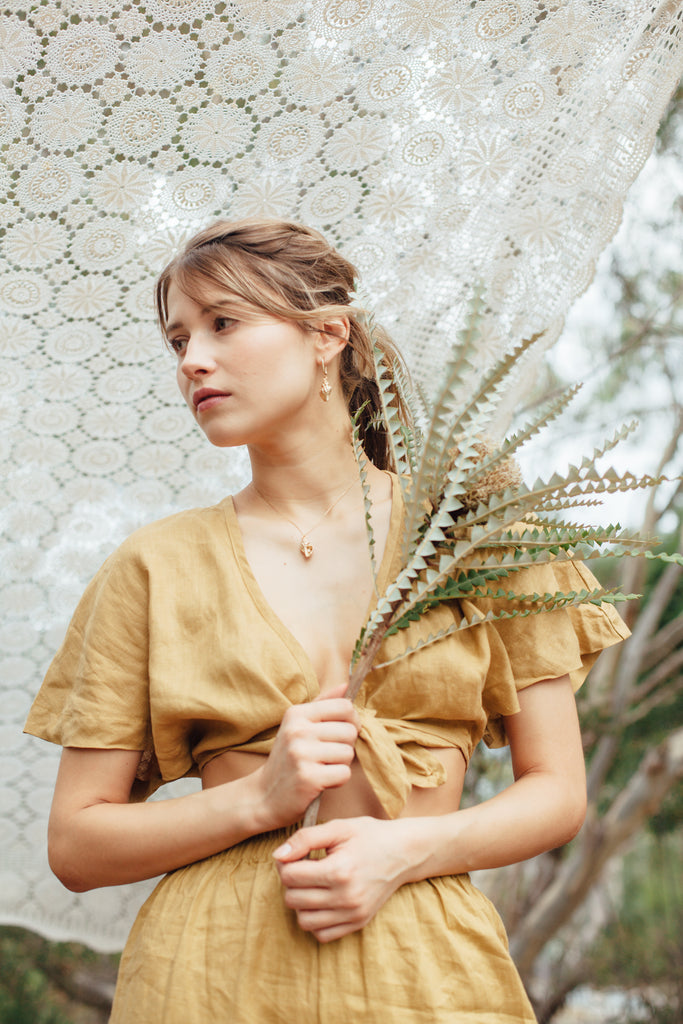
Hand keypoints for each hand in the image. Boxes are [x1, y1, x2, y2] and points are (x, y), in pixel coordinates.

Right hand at [254, 684, 359, 830]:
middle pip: (350, 731)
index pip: (344, 706)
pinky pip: (344, 773)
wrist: (265, 796)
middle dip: (345, 746)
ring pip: (348, 753)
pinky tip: (321, 781)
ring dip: (341, 764)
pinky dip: (337, 781)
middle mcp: (298, 730)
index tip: (342, 732)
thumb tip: (347, 685)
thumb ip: (323, 704)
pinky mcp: (308, 777)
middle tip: (327, 755)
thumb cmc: (288, 758)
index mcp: (297, 714)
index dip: (352, 720)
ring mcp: (301, 754)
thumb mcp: (298, 726)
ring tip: (322, 768)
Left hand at [273, 817, 412, 942]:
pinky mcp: (358, 923)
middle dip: (291, 882)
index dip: (286, 862)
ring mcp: (353, 913)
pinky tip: (322, 900)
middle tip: (304, 867)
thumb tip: (277, 856)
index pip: (290, 876)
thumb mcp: (338, 827)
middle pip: (292, 899)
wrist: (403, 852)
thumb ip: (304, 838)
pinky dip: (315, 920)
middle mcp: (346, 897)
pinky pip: (322, 934)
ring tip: (312, 884)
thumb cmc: (369, 835)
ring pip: (304, 921)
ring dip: (301, 903)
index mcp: (339, 870)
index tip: (296, 854)